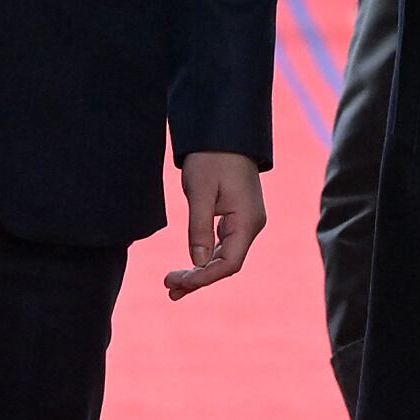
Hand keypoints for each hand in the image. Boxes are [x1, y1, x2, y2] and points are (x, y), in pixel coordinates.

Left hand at [164, 151, 265, 297]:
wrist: (224, 132)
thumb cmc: (212, 158)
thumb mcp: (200, 192)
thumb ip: (199, 228)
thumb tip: (198, 263)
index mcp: (247, 221)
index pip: (229, 264)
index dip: (203, 278)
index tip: (177, 283)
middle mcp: (251, 226)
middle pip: (227, 265)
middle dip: (198, 279)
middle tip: (168, 287)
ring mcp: (246, 222)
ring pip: (225, 257)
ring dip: (200, 272)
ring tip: (172, 284)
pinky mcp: (238, 218)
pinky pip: (223, 245)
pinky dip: (206, 258)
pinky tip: (189, 266)